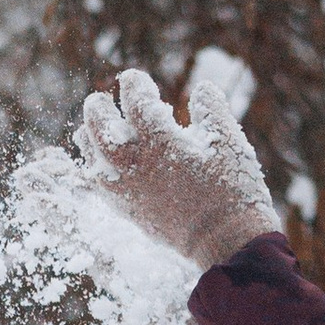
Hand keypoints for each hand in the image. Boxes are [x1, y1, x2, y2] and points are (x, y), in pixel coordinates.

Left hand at [74, 64, 277, 274]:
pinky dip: (95, 168)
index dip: (133, 84)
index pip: (135, 101)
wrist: (226, 244)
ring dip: (91, 137)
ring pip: (91, 156)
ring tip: (97, 129)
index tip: (135, 80)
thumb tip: (202, 88)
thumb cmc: (232, 191)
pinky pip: (98, 185)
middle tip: (103, 100)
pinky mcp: (127, 210)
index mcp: (160, 142)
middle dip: (99, 108)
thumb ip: (212, 110)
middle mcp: (135, 164)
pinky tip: (103, 162)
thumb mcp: (230, 143)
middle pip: (99, 126)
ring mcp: (126, 189)